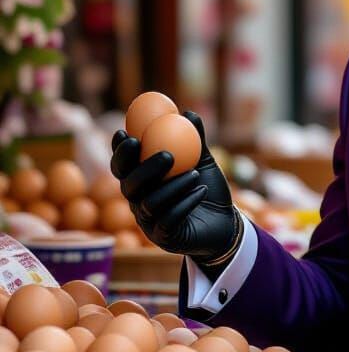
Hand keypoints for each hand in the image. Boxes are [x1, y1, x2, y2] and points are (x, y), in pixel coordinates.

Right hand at [110, 111, 237, 264]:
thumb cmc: (207, 189)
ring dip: (173, 186)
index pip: (122, 166)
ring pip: (150, 202)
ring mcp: (149, 223)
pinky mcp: (164, 238)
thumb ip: (195, 140)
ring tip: (196, 174)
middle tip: (166, 155)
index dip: (120, 151)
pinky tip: (201, 191)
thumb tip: (189, 113)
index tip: (127, 133)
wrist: (225, 224)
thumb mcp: (204, 162)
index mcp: (142, 182)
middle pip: (129, 184)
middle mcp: (138, 202)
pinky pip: (169, 220)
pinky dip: (185, 203)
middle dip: (144, 168)